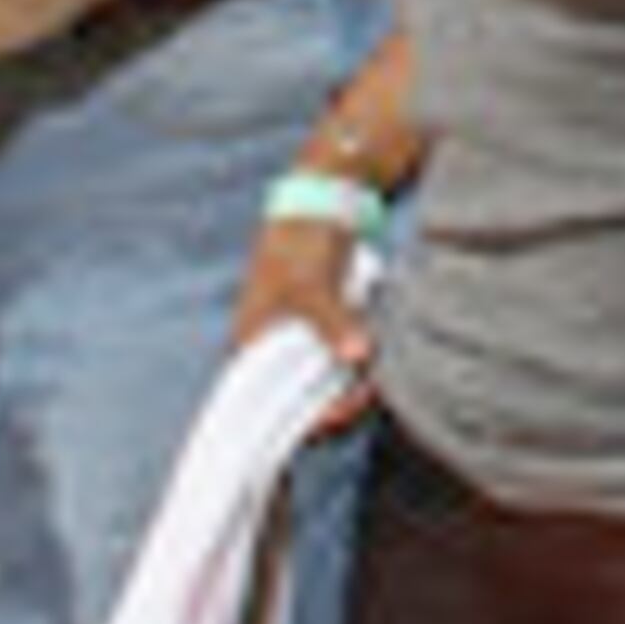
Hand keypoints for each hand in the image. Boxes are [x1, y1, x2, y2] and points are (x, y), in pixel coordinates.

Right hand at [235, 215, 379, 432]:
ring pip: (322, 383)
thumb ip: (333, 321)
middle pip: (298, 399)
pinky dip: (355, 368)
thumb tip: (359, 355)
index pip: (266, 406)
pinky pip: (338, 362)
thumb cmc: (301, 243)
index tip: (336, 416)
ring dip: (349, 388)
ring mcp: (298, 342)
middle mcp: (270, 353)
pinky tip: (374, 366)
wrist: (321, 204)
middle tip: (365, 398)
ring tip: (373, 383)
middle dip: (333, 406)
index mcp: (250, 348)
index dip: (298, 419)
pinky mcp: (323, 331)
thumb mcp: (312, 284)